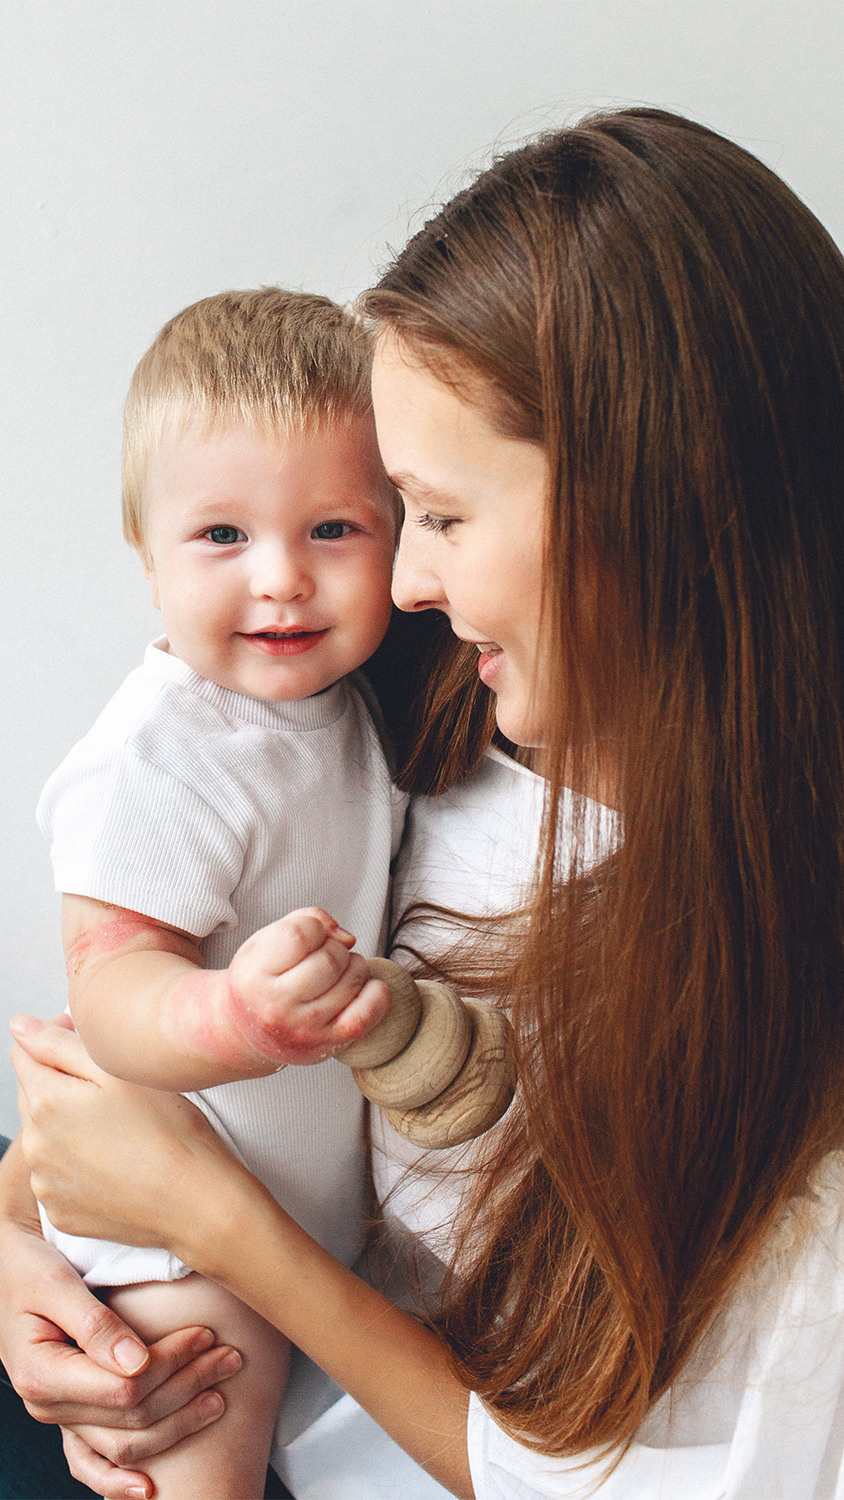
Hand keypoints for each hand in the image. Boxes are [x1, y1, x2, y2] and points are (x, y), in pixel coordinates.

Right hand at [0, 1185, 240, 1499]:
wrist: (7, 1267)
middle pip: (133, 1416)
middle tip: (230, 1357)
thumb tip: (138, 1361)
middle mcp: (49, 1405)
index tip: (206, 1334)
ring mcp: (59, 1416)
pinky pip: (92, 1461)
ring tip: (221, 1395)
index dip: (172, 1364)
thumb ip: (96, 1324)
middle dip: (188, 1387)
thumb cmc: (28, 1267)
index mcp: (44, 1374)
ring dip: (178, 1422)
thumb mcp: (56, 1284)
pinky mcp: (69, 1414)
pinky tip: (149, 1488)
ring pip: (125, 1443)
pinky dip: (118, 1479)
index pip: (125, 1387)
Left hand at [11, 1018, 246, 1256]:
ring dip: (67, 1122)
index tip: (90, 1044)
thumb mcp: (117, 1069)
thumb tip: (19, 1027)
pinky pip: (58, 1173)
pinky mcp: (62, 1210)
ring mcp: (46, 1183)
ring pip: (44, 1134)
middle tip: (113, 1086)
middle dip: (61, 1081)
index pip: (24, 1053)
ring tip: (118, 1125)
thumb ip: (59, 1044)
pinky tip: (114, 1157)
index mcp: (45, 1102)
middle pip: (32, 1093)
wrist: (194, 1202)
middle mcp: (35, 1146)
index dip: (56, 1038)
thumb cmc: (168, 1131)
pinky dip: (76, 1160)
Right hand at [226, 906, 389, 1063]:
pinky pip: (367, 1013)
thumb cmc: (261, 980)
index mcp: (254, 975)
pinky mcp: (328, 1043)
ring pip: (353, 978)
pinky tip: (364, 987)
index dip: (314, 928)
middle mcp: (276, 1006)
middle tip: (326, 956)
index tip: (309, 937)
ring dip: (354, 966)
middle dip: (336, 948)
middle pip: (332, 957)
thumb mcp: (265, 941)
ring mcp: (304, 1028)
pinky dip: (376, 993)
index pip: (301, 933)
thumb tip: (347, 938)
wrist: (247, 1035)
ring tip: (338, 972)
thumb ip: (306, 920)